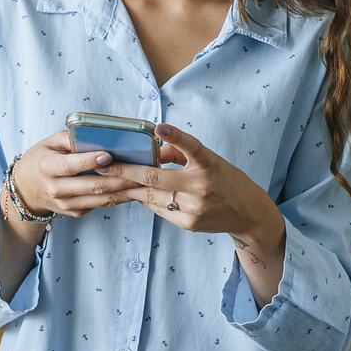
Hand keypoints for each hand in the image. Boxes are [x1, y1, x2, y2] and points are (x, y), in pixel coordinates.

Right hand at [8, 130, 135, 219]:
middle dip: (120, 178)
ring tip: (145, 180)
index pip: (70, 165)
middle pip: (93, 185)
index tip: (109, 154)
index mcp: (47, 167)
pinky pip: (102, 204)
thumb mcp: (50, 143)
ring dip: (126, 190)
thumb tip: (101, 136)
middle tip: (141, 169)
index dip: (90, 161)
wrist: (26, 189)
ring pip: (102, 198)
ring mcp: (66, 204)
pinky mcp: (76, 212)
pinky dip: (120, 196)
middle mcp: (56, 189)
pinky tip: (134, 188)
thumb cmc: (42, 159)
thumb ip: (73, 138)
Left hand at [102, 124, 285, 248]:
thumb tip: (152, 150)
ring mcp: (194, 208)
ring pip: (151, 197)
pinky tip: (137, 194)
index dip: (176, 136)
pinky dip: (147, 200)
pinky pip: (159, 210)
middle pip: (156, 178)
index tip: (159, 127)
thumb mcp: (209, 161)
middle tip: (102, 164)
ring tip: (108, 179)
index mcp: (210, 164)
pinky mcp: (189, 224)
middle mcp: (202, 187)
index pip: (192, 147)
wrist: (248, 213)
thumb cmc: (225, 180)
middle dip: (125, 171)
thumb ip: (180, 153)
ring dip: (129, 187)